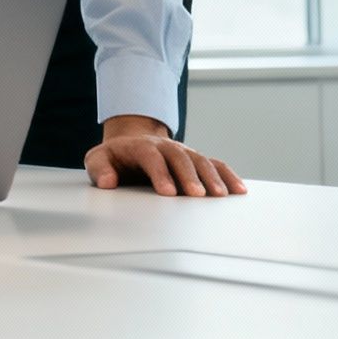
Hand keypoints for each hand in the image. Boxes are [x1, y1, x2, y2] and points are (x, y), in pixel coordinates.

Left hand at [84, 115, 246, 196]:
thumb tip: (107, 181)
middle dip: (189, 176)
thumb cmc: (114, 157)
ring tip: (220, 196)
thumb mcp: (98, 160)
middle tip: (197, 195)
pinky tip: (238, 191)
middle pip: (180, 157)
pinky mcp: (195, 160)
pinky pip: (215, 165)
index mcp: (140, 146)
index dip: (160, 173)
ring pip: (200, 160)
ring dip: (212, 177)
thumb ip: (100, 169)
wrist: (131, 142)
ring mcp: (183, 151)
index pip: (151, 157)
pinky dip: (228, 176)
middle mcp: (165, 146)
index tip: (167, 192)